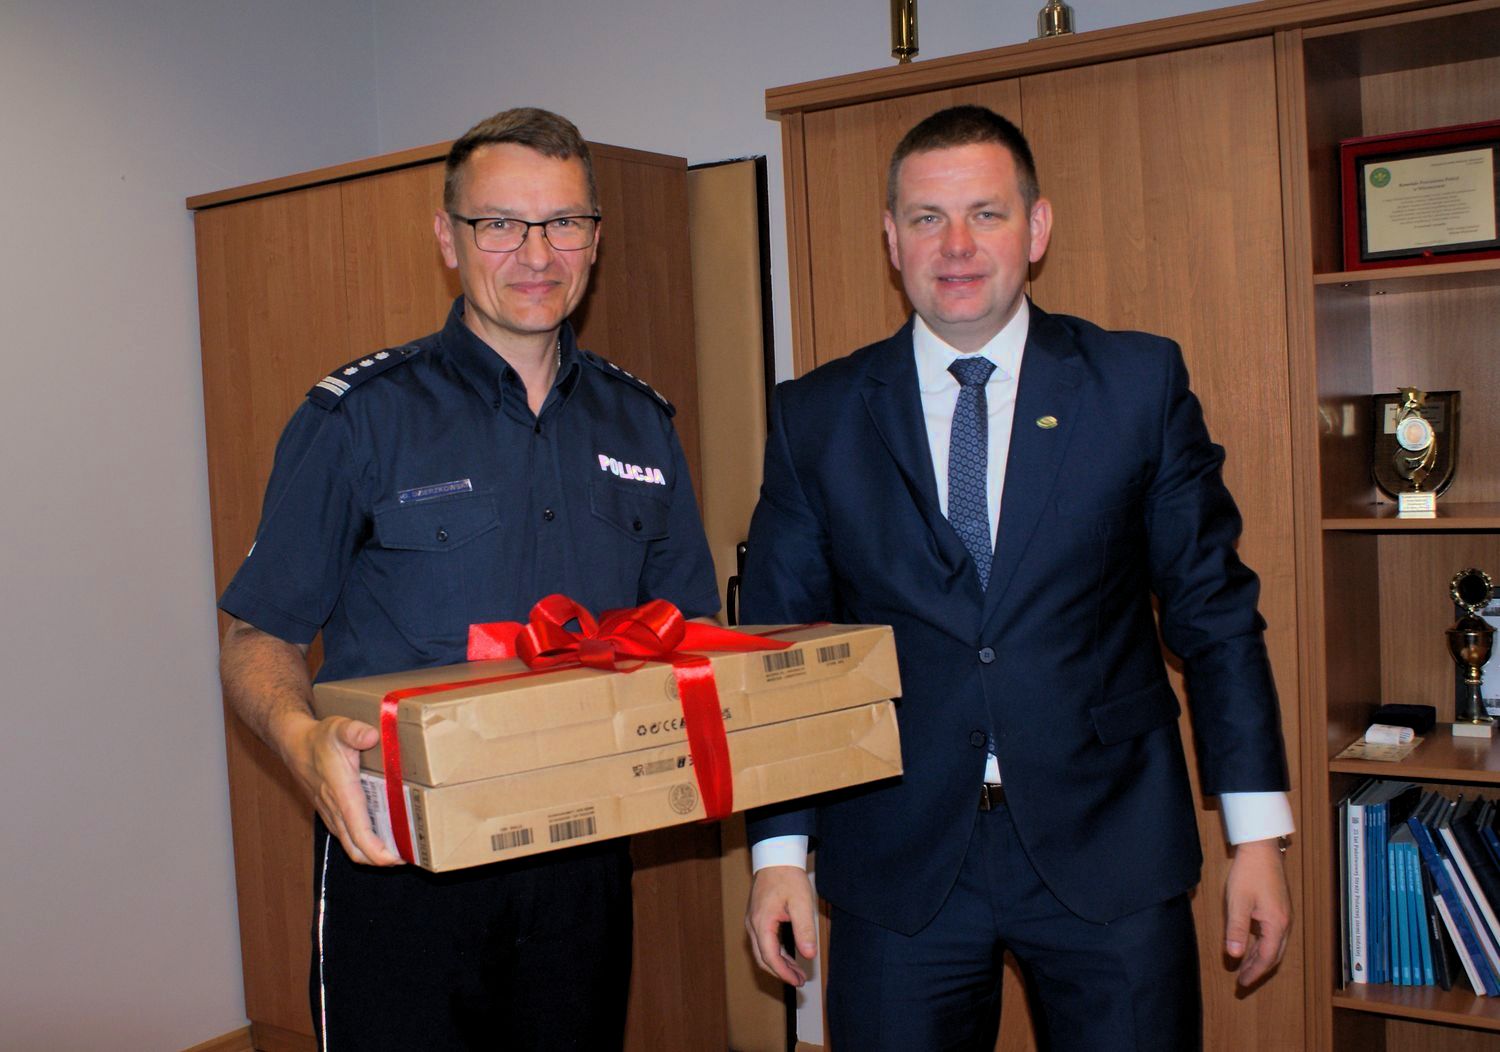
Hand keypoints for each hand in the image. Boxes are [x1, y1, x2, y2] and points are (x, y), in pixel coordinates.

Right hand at [275, 710, 401, 866]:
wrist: (294, 745)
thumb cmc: (320, 738)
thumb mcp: (339, 728)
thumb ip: (354, 731)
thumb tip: (371, 736)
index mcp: (342, 793)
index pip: (359, 832)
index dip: (377, 851)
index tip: (396, 859)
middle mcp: (336, 810)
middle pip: (356, 849)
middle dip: (380, 860)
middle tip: (408, 857)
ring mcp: (332, 814)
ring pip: (351, 846)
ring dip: (373, 854)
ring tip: (401, 851)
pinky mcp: (331, 814)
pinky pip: (348, 837)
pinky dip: (365, 844)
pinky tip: (383, 837)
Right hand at [745, 865, 817, 985]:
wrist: (776, 857)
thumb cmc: (788, 877)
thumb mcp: (801, 903)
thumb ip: (805, 929)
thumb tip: (808, 955)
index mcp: (762, 922)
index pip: (770, 956)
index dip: (783, 972)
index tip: (797, 982)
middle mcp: (753, 924)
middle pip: (763, 958)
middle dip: (781, 972)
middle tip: (799, 981)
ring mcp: (753, 921)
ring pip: (762, 951)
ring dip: (778, 964)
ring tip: (796, 972)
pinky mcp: (757, 918)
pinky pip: (763, 942)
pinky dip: (775, 953)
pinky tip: (788, 955)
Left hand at [1224, 837, 1289, 986]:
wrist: (1262, 848)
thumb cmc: (1249, 873)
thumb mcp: (1238, 902)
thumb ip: (1237, 930)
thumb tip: (1234, 955)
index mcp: (1277, 924)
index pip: (1267, 958)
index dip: (1254, 972)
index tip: (1242, 983)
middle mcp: (1285, 922)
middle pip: (1274, 955)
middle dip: (1259, 969)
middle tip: (1243, 980)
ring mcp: (1285, 915)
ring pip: (1275, 945)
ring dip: (1260, 957)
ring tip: (1245, 967)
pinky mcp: (1280, 908)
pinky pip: (1274, 934)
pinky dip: (1262, 944)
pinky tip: (1251, 945)